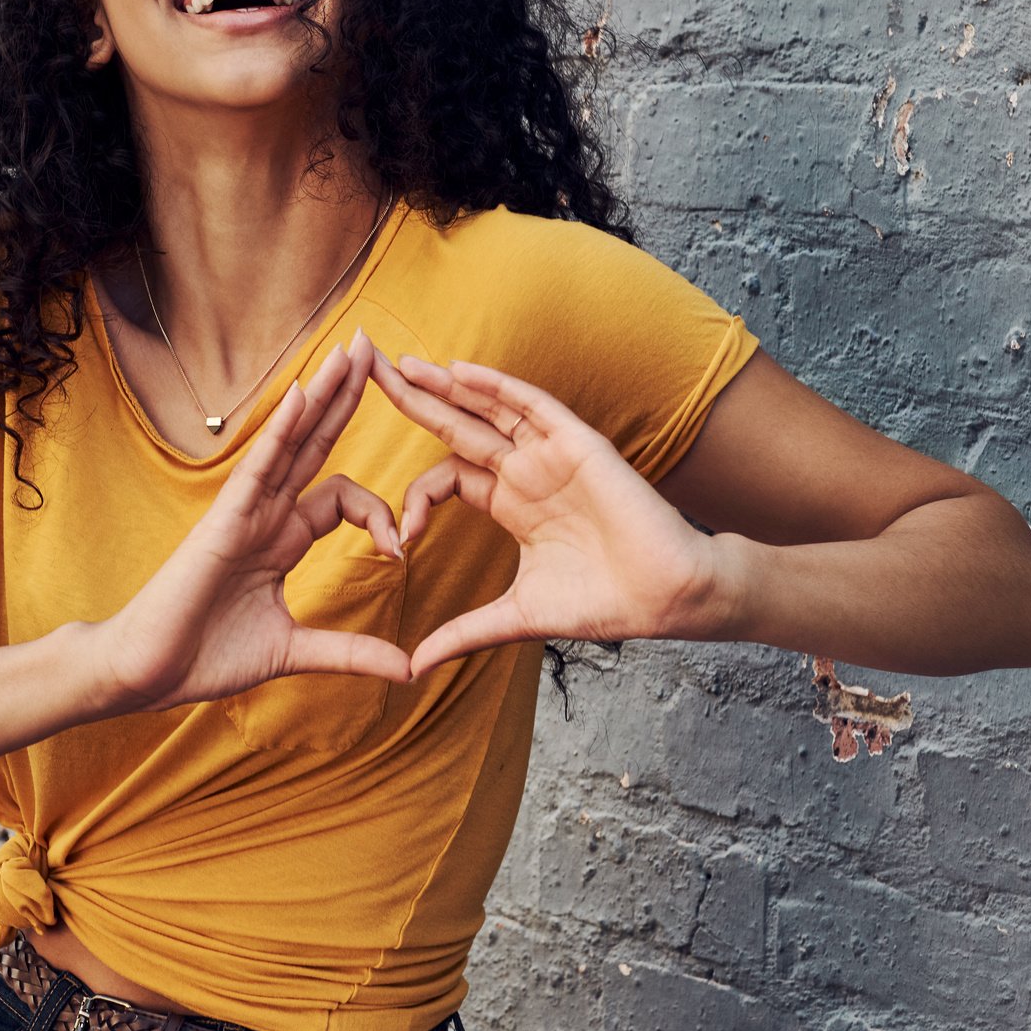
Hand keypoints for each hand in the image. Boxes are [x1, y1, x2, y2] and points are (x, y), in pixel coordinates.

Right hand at [93, 328, 412, 714]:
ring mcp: (245, 511)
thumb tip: (408, 668)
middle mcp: (266, 514)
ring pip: (293, 440)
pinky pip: (259, 465)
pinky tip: (303, 393)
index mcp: (282, 539)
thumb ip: (350, 652)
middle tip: (378, 348)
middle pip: (317, 442)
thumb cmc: (205, 658)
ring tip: (355, 349)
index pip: (342, 497)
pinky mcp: (224, 519)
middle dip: (347, 397)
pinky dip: (281, 429)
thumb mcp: (295, 651)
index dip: (380, 513)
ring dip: (325, 394)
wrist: (147, 673)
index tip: (399, 552)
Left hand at [367, 347, 726, 677]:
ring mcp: (551, 454)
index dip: (415, 499)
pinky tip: (457, 371)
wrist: (666, 598)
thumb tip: (412, 667)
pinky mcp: (578, 445)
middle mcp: (525, 471)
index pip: (446, 478)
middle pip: (456, 425)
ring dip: (445, 384)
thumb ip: (463, 633)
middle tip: (364, 369)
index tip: (399, 541)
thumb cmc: (604, 603)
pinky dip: (495, 387)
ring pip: (488, 407)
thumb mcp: (515, 617)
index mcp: (510, 504)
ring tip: (399, 362)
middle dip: (411, 399)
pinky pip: (531, 405)